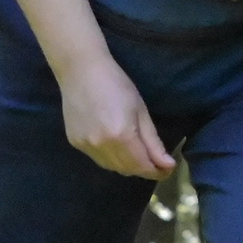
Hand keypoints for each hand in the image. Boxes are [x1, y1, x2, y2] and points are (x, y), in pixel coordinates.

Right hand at [61, 57, 175, 179]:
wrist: (80, 70)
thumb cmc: (116, 84)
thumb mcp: (140, 111)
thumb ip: (153, 142)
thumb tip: (167, 165)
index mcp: (121, 136)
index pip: (142, 166)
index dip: (157, 171)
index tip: (168, 169)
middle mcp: (102, 146)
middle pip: (127, 170)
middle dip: (144, 169)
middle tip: (156, 162)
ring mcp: (86, 146)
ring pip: (112, 167)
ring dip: (127, 165)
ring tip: (136, 154)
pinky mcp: (75, 143)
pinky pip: (98, 158)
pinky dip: (110, 157)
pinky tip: (114, 144)